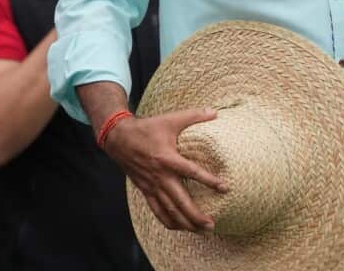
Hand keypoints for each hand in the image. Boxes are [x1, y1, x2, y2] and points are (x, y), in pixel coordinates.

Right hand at [102, 109, 228, 232]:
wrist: (119, 138)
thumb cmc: (147, 128)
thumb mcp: (170, 119)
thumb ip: (194, 116)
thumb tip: (216, 112)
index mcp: (168, 158)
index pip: (192, 172)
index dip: (209, 181)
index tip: (225, 188)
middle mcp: (160, 176)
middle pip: (180, 201)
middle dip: (196, 216)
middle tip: (212, 224)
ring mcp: (152, 186)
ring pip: (169, 211)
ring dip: (185, 223)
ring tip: (201, 231)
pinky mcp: (145, 191)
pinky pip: (157, 211)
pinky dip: (169, 222)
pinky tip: (180, 228)